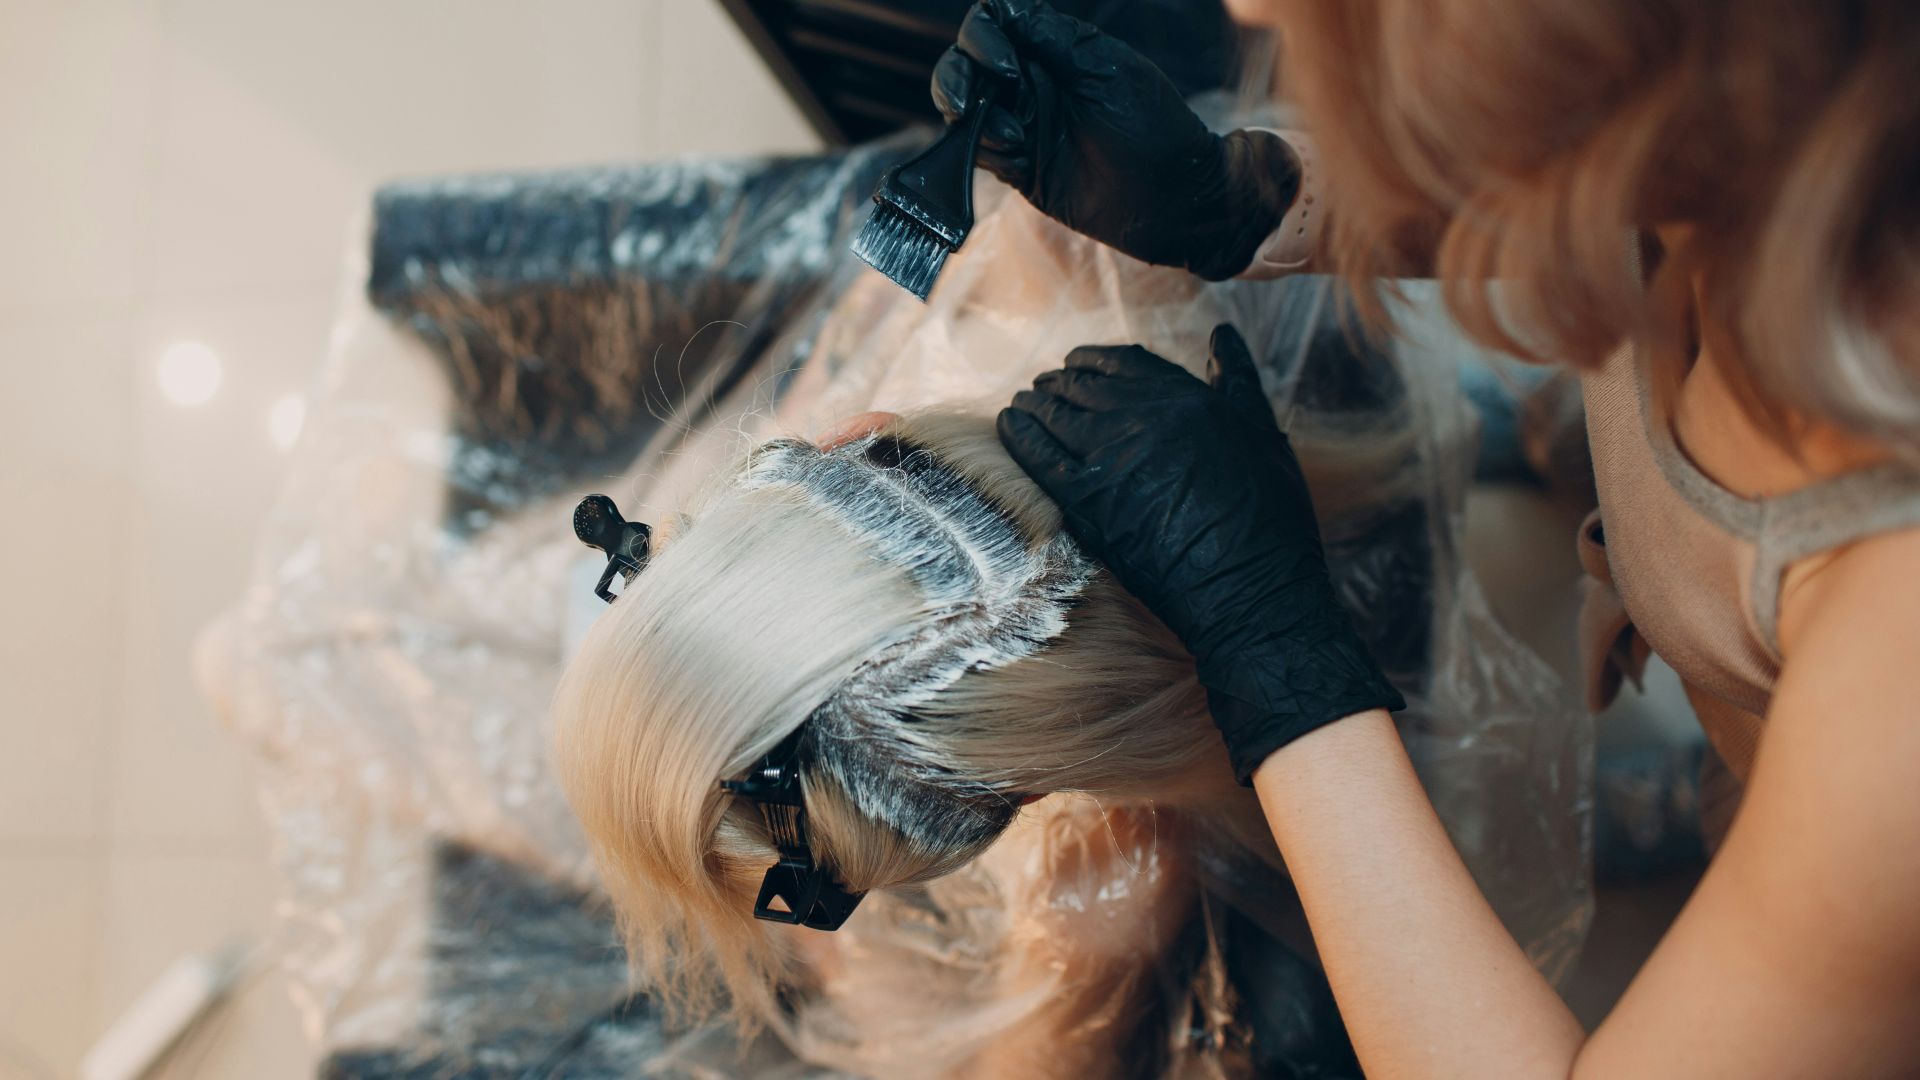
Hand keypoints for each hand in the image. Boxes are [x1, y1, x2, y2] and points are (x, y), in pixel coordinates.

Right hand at [931, 0, 1298, 280]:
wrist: (1172, 199)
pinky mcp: (1020, 168)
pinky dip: (985, 152)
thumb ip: (1051, 38)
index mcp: (1053, 52)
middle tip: (969, 103)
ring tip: (1010, 137)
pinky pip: (979, 152)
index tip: (1007, 65)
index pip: (992, 24)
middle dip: (957, 79)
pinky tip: (1018, 159)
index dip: (983, 37)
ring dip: (972, 119)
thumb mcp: (1103, 69)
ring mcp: (1023, 126)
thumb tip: (1003, 10)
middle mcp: (1032, 84)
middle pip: (965, 65)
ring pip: (964, 109)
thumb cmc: (1151, 128)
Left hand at [998, 325, 1403, 781]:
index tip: (1077, 362)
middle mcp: (1146, 417)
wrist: (1251, 589)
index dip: (1094, 359)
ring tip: (1023, 404)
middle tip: (1043, 386)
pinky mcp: (1087, 499)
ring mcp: (1112, 457)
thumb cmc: (1268, 518)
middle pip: (1084, 385)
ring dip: (1034, 403)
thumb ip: (1236, 379)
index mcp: (1188, 398)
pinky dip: (1018, 433)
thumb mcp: (1263, 433)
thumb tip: (1222, 334)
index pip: (1125, 360)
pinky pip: (1037, 454)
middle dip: (1059, 382)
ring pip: (1055, 413)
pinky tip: (1009, 425)